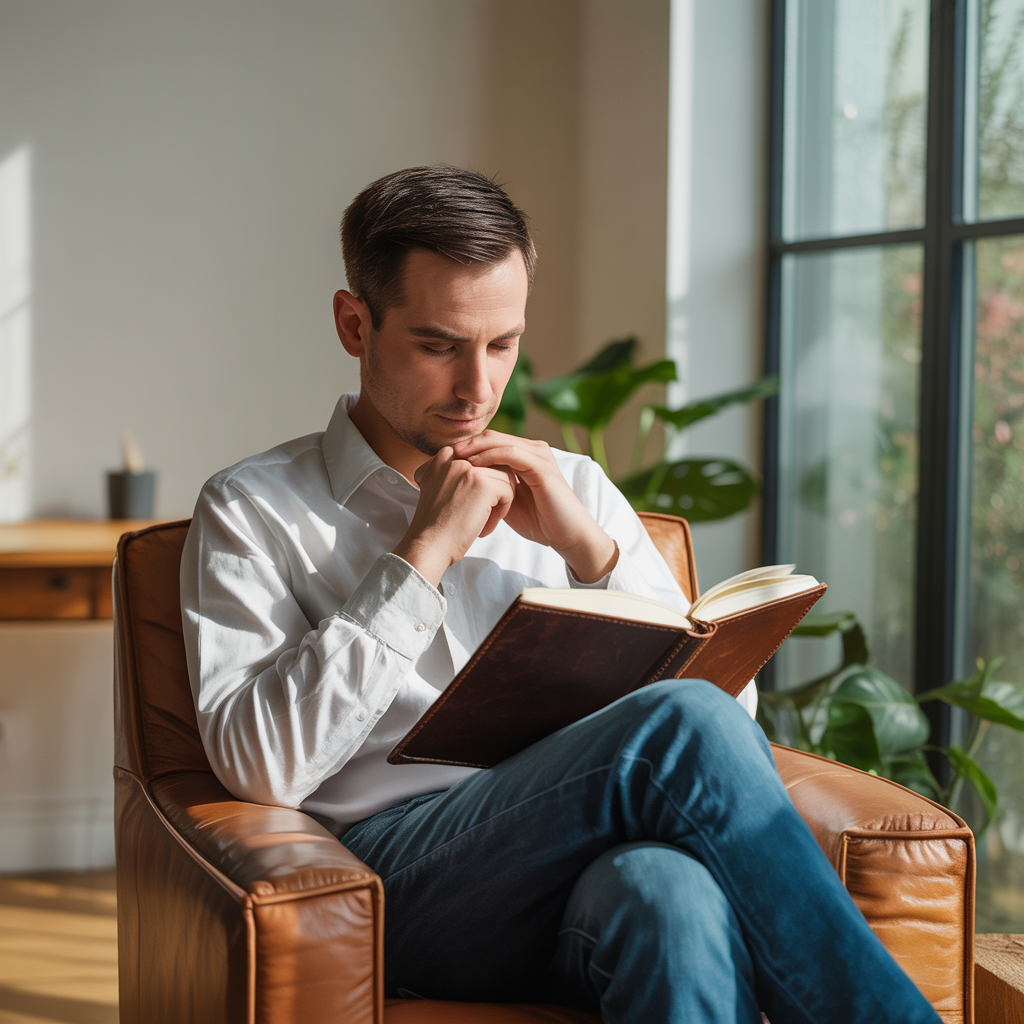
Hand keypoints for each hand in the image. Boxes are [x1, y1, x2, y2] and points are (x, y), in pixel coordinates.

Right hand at [392, 447, 515, 586]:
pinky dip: (501, 513)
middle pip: (494, 467)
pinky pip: (508, 491)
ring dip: (498, 503)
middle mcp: (454, 456)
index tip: (465, 507)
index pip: (481, 460)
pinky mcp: (482, 483)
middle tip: (475, 517)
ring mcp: (468, 468)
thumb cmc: (437, 525)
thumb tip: (486, 470)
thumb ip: (457, 474)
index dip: (481, 487)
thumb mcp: (440, 489)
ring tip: (480, 523)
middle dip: (492, 494)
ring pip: (504, 478)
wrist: (428, 546)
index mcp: (444, 455)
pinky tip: (482, 528)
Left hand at [450, 431, 617, 583]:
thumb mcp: (506, 500)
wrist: (566, 535)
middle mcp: (532, 449)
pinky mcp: (542, 467)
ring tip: (452, 456)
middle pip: (491, 437)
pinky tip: (472, 465)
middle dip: (465, 443)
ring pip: (499, 442)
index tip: (441, 457)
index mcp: (524, 454)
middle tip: (442, 452)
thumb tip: (460, 484)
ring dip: (473, 448)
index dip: (465, 447)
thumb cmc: (538, 520)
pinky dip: (490, 457)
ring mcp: (539, 456)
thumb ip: (490, 486)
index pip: (489, 442)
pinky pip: (511, 455)